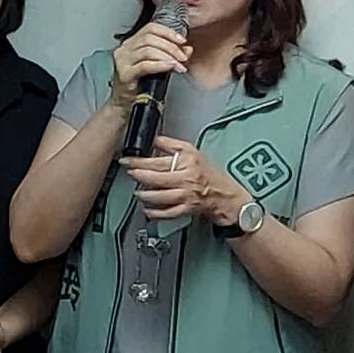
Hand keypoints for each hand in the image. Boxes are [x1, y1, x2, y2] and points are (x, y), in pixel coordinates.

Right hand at [107, 23, 189, 111]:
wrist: (125, 104)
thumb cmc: (139, 85)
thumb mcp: (158, 66)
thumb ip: (172, 56)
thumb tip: (187, 49)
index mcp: (131, 43)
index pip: (150, 28)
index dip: (168, 32)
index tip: (182, 40)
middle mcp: (125, 49)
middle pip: (150, 38)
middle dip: (171, 47)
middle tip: (183, 56)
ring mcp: (123, 61)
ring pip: (148, 50)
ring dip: (168, 56)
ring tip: (178, 64)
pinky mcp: (125, 74)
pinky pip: (145, 65)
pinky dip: (161, 65)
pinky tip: (170, 67)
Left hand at [119, 135, 247, 223]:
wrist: (226, 195)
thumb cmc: (210, 174)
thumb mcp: (193, 152)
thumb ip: (172, 145)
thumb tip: (154, 139)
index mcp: (187, 163)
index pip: (158, 162)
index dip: (139, 162)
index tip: (127, 161)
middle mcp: (186, 179)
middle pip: (156, 179)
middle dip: (138, 176)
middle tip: (129, 173)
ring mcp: (186, 196)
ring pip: (159, 197)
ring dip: (144, 195)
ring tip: (137, 192)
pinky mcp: (187, 210)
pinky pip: (167, 213)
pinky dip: (154, 212)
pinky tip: (147, 209)